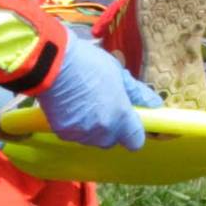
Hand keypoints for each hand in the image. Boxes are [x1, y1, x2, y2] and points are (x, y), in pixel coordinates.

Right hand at [34, 34, 160, 149]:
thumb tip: (154, 104)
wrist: (51, 64)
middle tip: (104, 106)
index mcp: (121, 116)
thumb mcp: (118, 74)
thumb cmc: (88, 63)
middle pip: (112, 140)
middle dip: (111, 128)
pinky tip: (71, 105)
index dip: (134, 133)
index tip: (130, 122)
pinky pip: (75, 135)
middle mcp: (103, 130)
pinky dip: (75, 125)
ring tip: (85, 102)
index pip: (135, 141)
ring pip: (92, 139)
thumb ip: (137, 93)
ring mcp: (82, 134)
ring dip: (92, 127)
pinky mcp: (63, 133)